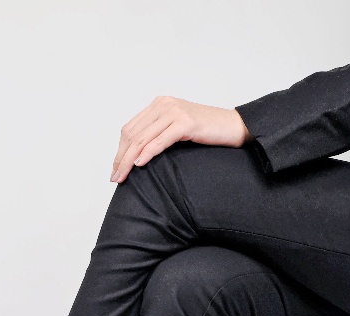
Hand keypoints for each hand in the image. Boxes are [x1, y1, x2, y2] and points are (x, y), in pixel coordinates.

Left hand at [111, 97, 250, 182]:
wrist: (234, 127)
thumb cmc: (208, 132)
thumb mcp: (178, 131)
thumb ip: (159, 135)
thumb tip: (137, 156)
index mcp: (160, 105)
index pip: (130, 129)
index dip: (119, 150)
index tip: (115, 169)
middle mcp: (164, 104)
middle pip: (133, 134)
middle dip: (120, 157)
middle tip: (115, 177)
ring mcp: (175, 111)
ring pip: (143, 138)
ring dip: (129, 159)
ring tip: (122, 176)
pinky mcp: (185, 122)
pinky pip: (160, 140)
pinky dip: (147, 153)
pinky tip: (138, 164)